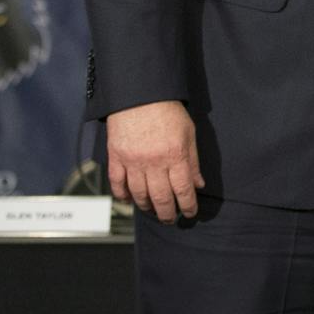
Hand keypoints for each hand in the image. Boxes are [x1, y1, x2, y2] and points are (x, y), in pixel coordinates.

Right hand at [106, 100, 204, 222]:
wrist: (140, 95)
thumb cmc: (168, 111)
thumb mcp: (189, 133)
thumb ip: (193, 161)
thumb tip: (198, 184)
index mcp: (175, 155)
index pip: (183, 189)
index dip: (188, 205)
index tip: (190, 213)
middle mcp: (154, 162)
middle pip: (161, 197)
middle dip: (167, 213)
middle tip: (170, 219)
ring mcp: (133, 161)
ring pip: (139, 194)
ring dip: (147, 207)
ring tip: (153, 211)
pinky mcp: (116, 157)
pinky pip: (118, 184)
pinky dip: (123, 196)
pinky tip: (130, 201)